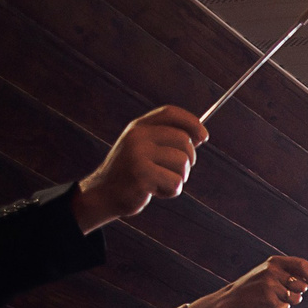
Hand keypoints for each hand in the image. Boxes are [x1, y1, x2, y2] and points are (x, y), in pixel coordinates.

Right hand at [74, 106, 206, 228]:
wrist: (103, 194)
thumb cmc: (132, 172)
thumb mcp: (145, 149)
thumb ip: (167, 140)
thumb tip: (200, 136)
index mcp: (138, 126)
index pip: (170, 113)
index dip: (192, 122)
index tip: (204, 137)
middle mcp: (137, 136)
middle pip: (184, 140)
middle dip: (189, 159)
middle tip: (177, 171)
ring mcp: (137, 154)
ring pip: (183, 162)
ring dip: (179, 177)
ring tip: (160, 181)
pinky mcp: (141, 175)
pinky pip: (175, 182)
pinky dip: (171, 191)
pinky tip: (154, 191)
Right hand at [178, 254, 307, 307]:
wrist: (232, 299)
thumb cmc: (256, 286)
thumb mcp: (269, 273)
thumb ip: (289, 273)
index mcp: (274, 261)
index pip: (302, 264)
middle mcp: (272, 270)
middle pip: (302, 285)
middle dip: (299, 292)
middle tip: (286, 293)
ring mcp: (269, 284)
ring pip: (296, 297)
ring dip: (290, 301)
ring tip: (276, 298)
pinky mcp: (267, 298)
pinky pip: (285, 306)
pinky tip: (269, 304)